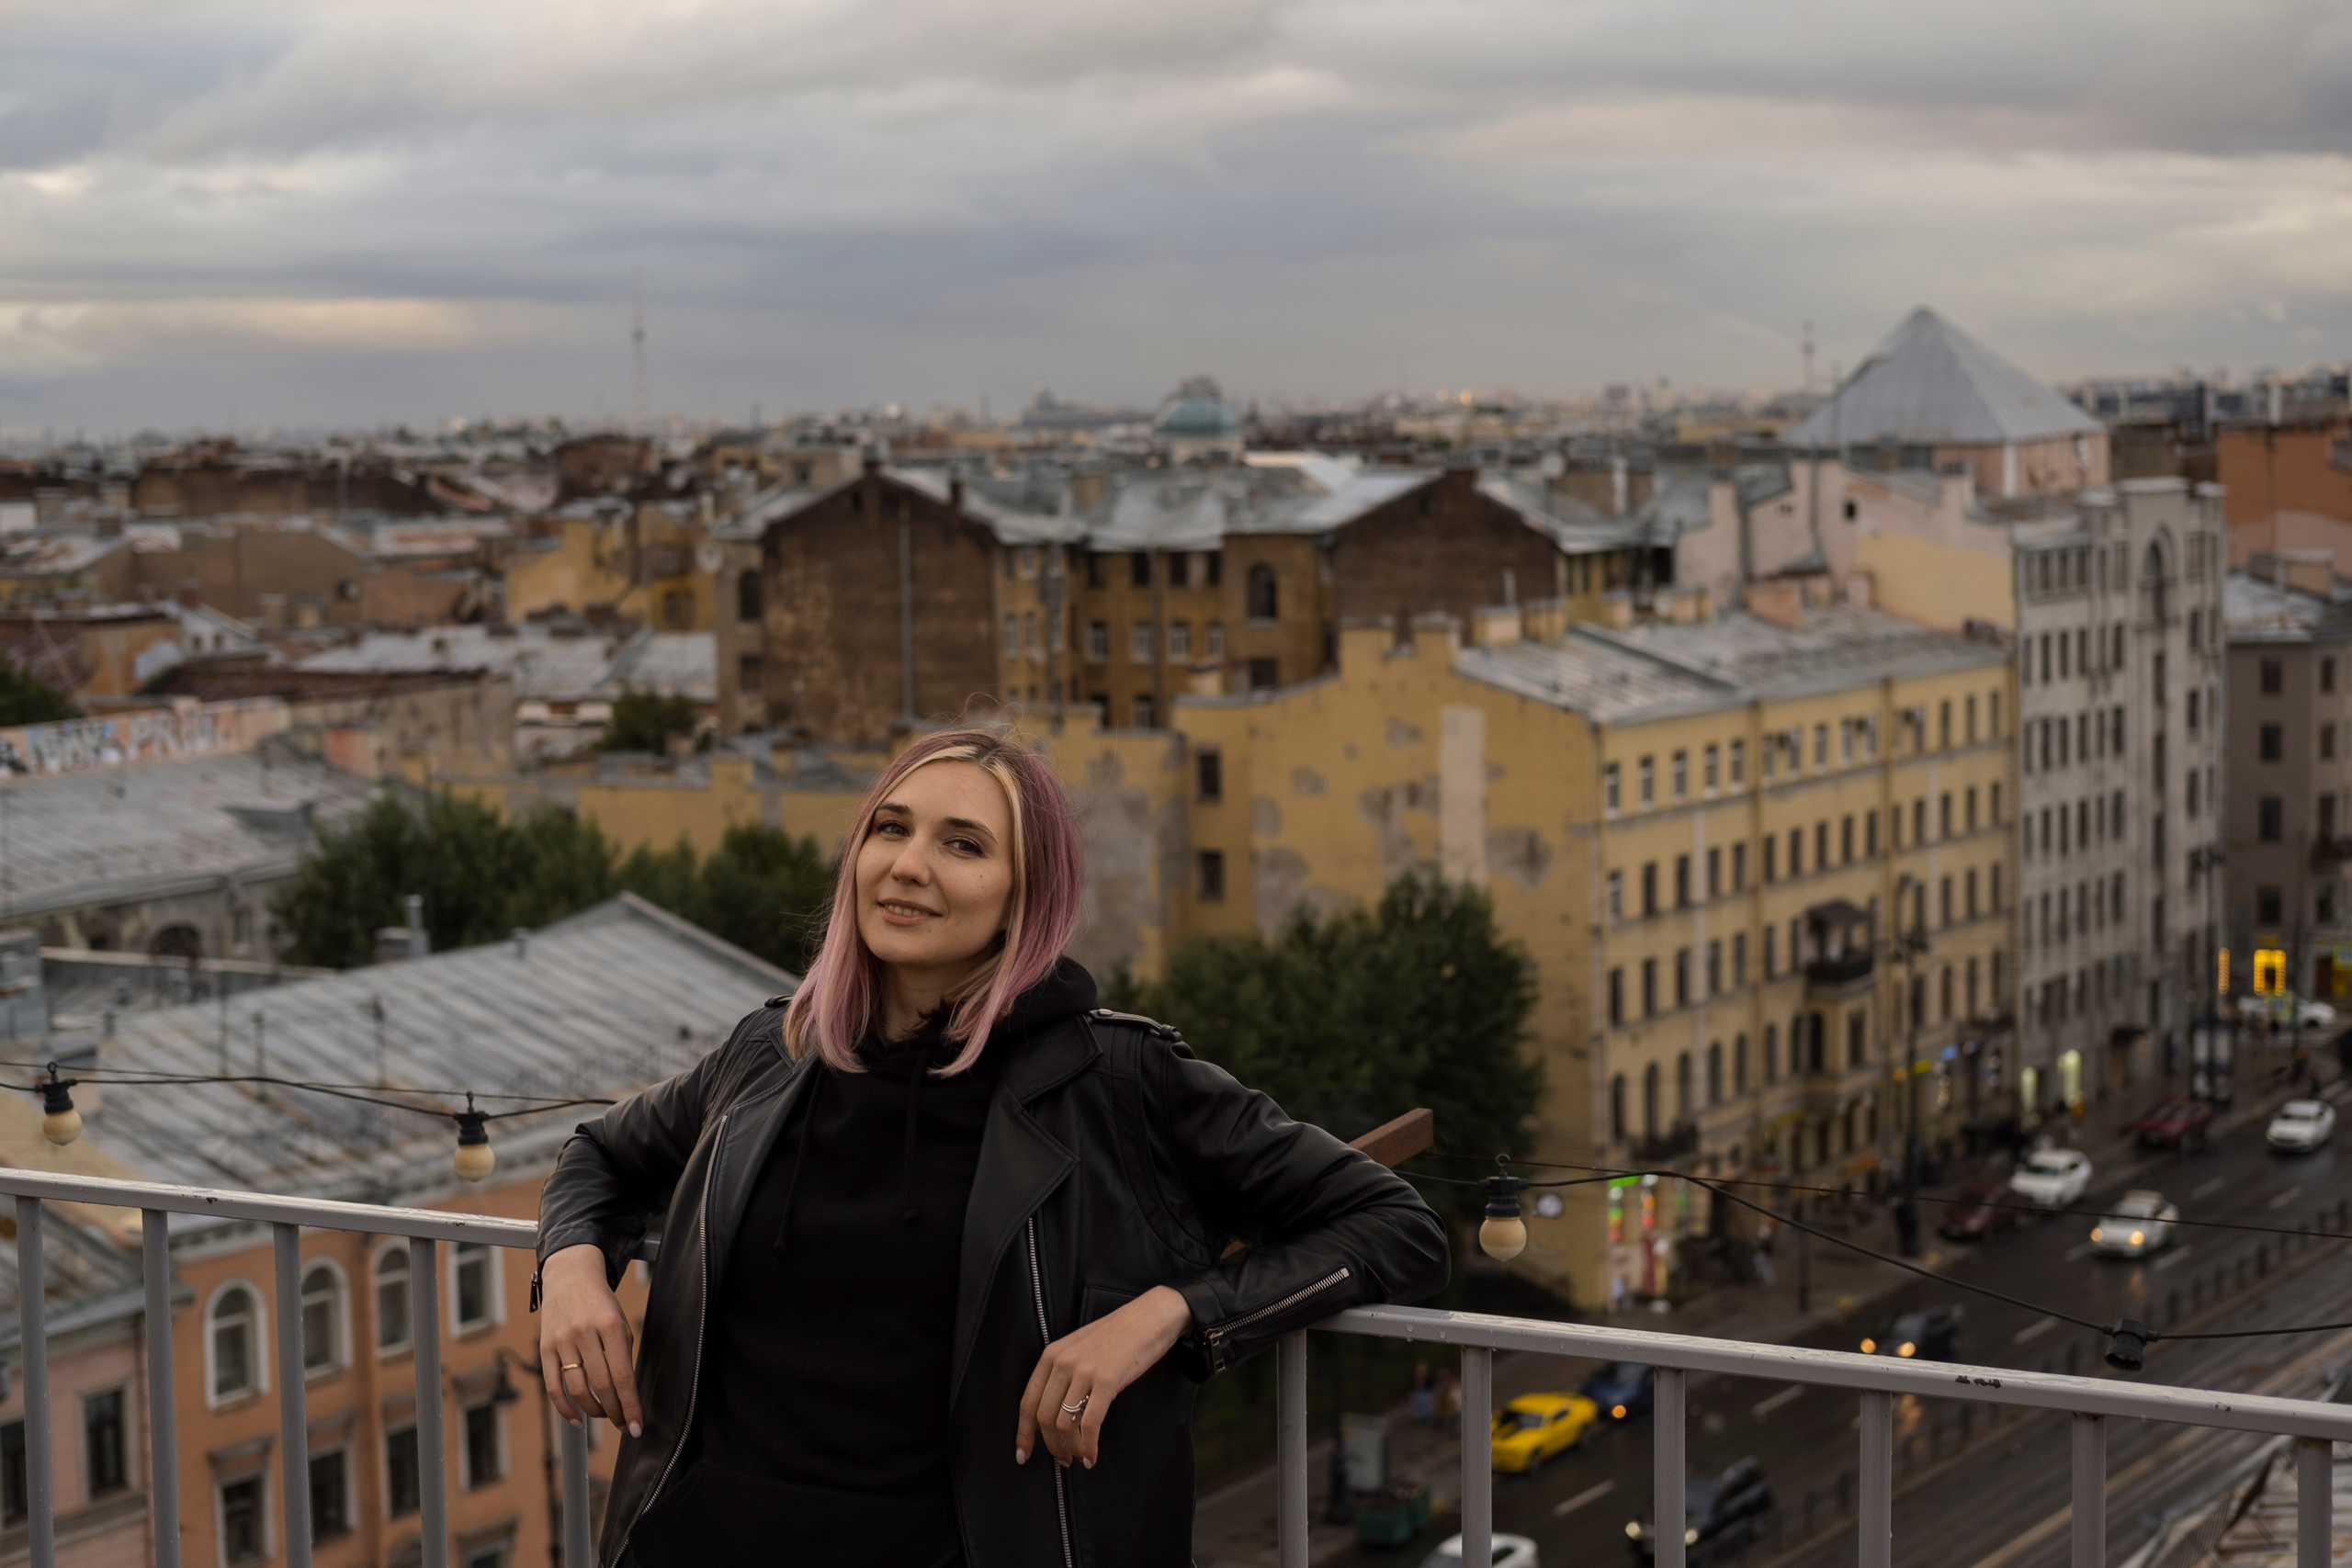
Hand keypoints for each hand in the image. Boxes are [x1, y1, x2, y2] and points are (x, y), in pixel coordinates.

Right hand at [538, 1243, 643, 1435]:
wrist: (570, 1276)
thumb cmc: (601, 1304)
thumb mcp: (621, 1322)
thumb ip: (623, 1355)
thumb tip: (626, 1394)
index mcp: (611, 1326)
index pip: (623, 1376)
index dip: (630, 1406)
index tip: (637, 1426)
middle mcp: (586, 1333)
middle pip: (601, 1385)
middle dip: (615, 1411)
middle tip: (623, 1424)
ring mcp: (563, 1341)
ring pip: (577, 1389)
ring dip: (593, 1411)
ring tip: (604, 1416)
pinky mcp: (545, 1348)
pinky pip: (553, 1386)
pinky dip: (564, 1408)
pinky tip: (575, 1419)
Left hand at [1016, 1285, 1191, 1469]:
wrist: (1150, 1317)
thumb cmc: (1118, 1336)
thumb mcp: (1080, 1350)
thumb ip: (1064, 1375)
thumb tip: (1056, 1414)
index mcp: (1051, 1355)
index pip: (1027, 1402)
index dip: (1024, 1434)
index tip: (1022, 1456)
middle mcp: (1062, 1362)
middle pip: (1044, 1417)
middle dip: (1052, 1446)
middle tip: (1064, 1460)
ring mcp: (1083, 1371)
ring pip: (1064, 1424)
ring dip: (1071, 1449)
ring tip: (1081, 1457)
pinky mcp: (1106, 1380)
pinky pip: (1089, 1423)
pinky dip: (1088, 1445)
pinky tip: (1093, 1455)